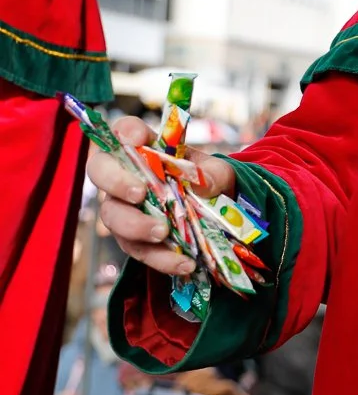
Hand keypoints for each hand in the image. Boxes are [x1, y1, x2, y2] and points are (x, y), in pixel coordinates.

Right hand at [86, 117, 235, 276]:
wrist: (219, 212)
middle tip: (139, 193)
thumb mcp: (220, 173)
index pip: (125, 131)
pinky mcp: (134, 239)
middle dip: (116, 183)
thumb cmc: (210, 181)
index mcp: (147, 149)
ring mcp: (125, 209)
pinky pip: (137, 249)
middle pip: (101, 172)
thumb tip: (201, 183)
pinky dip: (160, 258)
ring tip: (162, 233)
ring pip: (113, 216)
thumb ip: (214, 174)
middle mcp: (126, 176)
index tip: (136, 138)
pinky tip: (183, 263)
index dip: (125, 132)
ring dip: (135, 225)